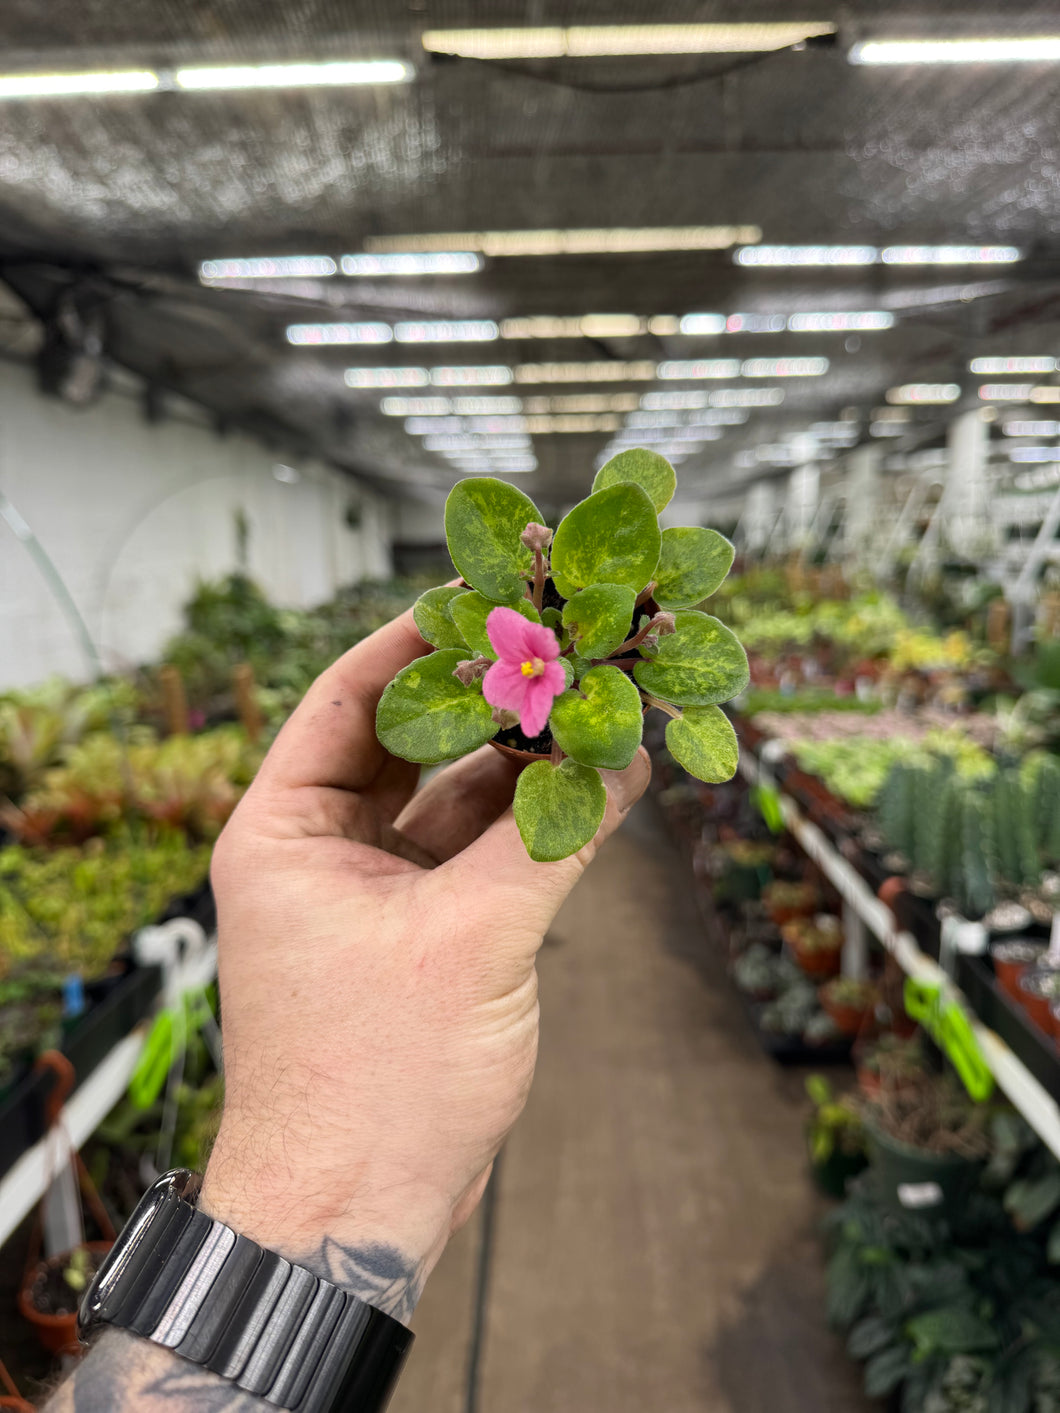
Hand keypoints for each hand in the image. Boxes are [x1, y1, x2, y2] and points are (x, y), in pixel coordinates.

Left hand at [200, 607, 649, 1316]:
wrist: (355, 1210)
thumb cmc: (372, 1083)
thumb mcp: (469, 943)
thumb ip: (549, 841)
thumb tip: (621, 758)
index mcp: (287, 830)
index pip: (351, 696)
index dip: (419, 639)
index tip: (488, 592)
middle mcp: (325, 849)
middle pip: (414, 740)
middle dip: (491, 696)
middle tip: (565, 640)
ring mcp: (378, 891)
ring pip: (457, 796)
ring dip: (525, 759)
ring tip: (603, 704)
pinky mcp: (425, 931)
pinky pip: (483, 852)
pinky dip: (537, 822)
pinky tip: (603, 784)